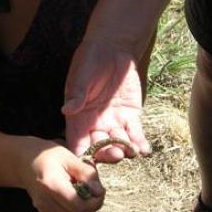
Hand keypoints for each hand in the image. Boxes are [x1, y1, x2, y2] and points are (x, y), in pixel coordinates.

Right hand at [20, 138, 104, 211]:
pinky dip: (75, 211)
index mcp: (52, 186)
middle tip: (95, 190)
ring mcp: (45, 210)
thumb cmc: (47, 155)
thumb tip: (99, 191)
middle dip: (93, 206)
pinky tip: (72, 195)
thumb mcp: (68, 157)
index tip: (100, 190)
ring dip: (85, 209)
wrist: (24, 162)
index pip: (79, 207)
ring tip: (84, 190)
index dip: (95, 202)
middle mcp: (46, 202)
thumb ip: (86, 173)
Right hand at [63, 41, 150, 161]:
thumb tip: (66, 109)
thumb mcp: (81, 76)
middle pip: (99, 147)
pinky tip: (144, 149)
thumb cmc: (90, 60)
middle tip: (116, 153)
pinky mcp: (130, 116)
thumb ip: (77, 94)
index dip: (81, 155)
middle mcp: (95, 123)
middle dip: (107, 154)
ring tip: (132, 150)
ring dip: (125, 150)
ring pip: (118, 143)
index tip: (88, 164)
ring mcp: (114, 121)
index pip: (77, 141)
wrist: (112, 48)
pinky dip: (140, 143)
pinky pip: (135, 133)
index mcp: (78, 117)